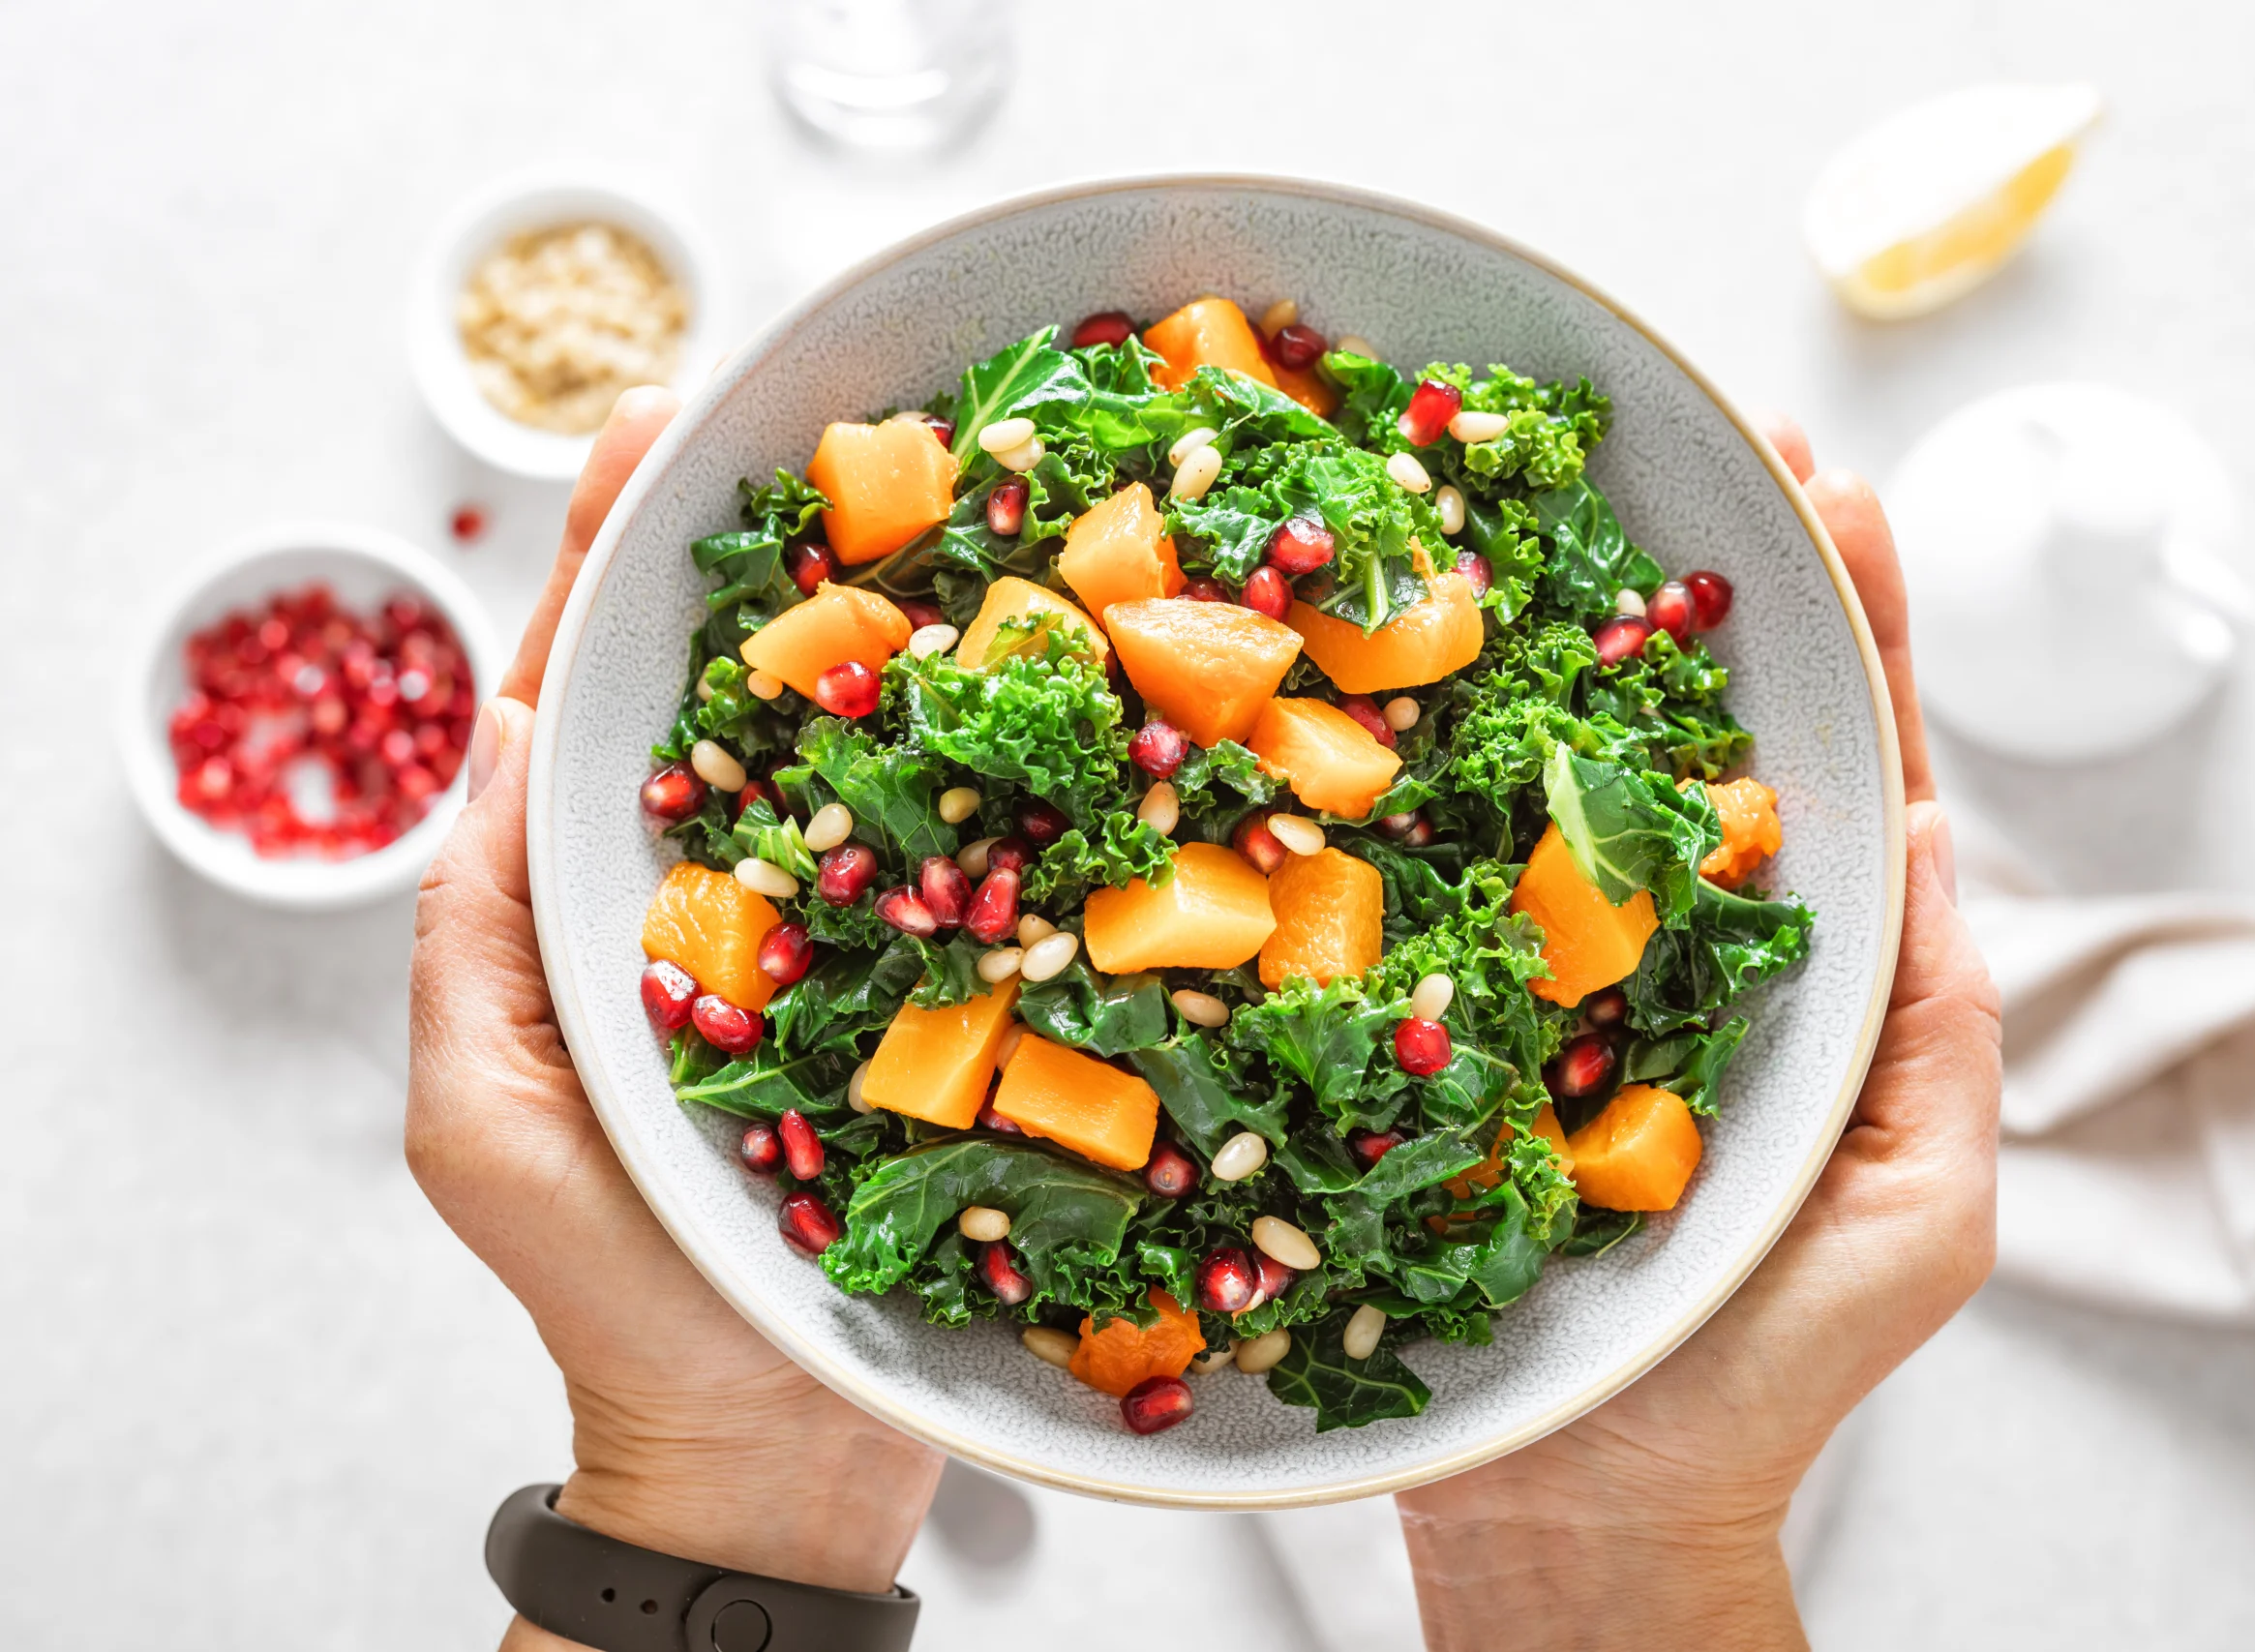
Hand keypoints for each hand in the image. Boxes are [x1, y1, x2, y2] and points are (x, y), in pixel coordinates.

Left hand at [406, 389, 943, 1650]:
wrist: (778, 1443)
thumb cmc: (616, 1289)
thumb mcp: (489, 1118)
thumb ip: (480, 935)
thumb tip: (495, 732)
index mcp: (599, 901)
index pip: (594, 696)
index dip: (614, 557)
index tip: (650, 424)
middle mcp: (735, 894)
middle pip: (747, 692)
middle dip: (778, 551)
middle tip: (821, 405)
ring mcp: (857, 936)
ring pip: (881, 759)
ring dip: (914, 632)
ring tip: (955, 496)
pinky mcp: (959, 992)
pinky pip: (986, 862)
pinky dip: (1021, 767)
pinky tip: (1062, 680)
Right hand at [1394, 417, 2001, 1650]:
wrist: (1578, 1494)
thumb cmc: (1767, 1363)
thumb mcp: (1923, 1212)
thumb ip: (1943, 1033)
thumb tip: (1936, 837)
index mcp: (1801, 967)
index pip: (1842, 766)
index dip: (1850, 627)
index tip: (1839, 488)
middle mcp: (1663, 938)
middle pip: (1693, 730)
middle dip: (1710, 581)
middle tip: (1713, 436)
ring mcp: (1540, 965)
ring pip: (1549, 777)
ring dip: (1551, 632)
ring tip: (1545, 489)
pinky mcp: (1431, 1010)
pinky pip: (1419, 874)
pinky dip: (1406, 764)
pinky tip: (1380, 659)